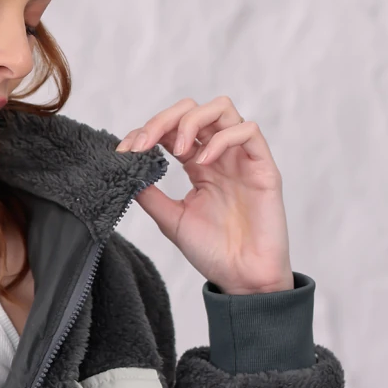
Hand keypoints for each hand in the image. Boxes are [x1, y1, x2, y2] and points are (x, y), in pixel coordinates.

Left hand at [115, 96, 293, 293]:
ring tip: (178, 147)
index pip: (172, 129)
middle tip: (144, 143)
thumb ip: (149, 194)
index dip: (146, 131)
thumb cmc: (213, 252)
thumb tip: (124, 169)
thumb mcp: (170, 220)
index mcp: (198, 165)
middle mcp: (219, 156)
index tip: (124, 150)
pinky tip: (203, 163)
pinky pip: (248, 131)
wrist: (242, 279)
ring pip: (222, 108)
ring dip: (192, 120)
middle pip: (193, 110)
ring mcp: (242, 159)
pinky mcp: (263, 167)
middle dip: (164, 119)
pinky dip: (221, 139)